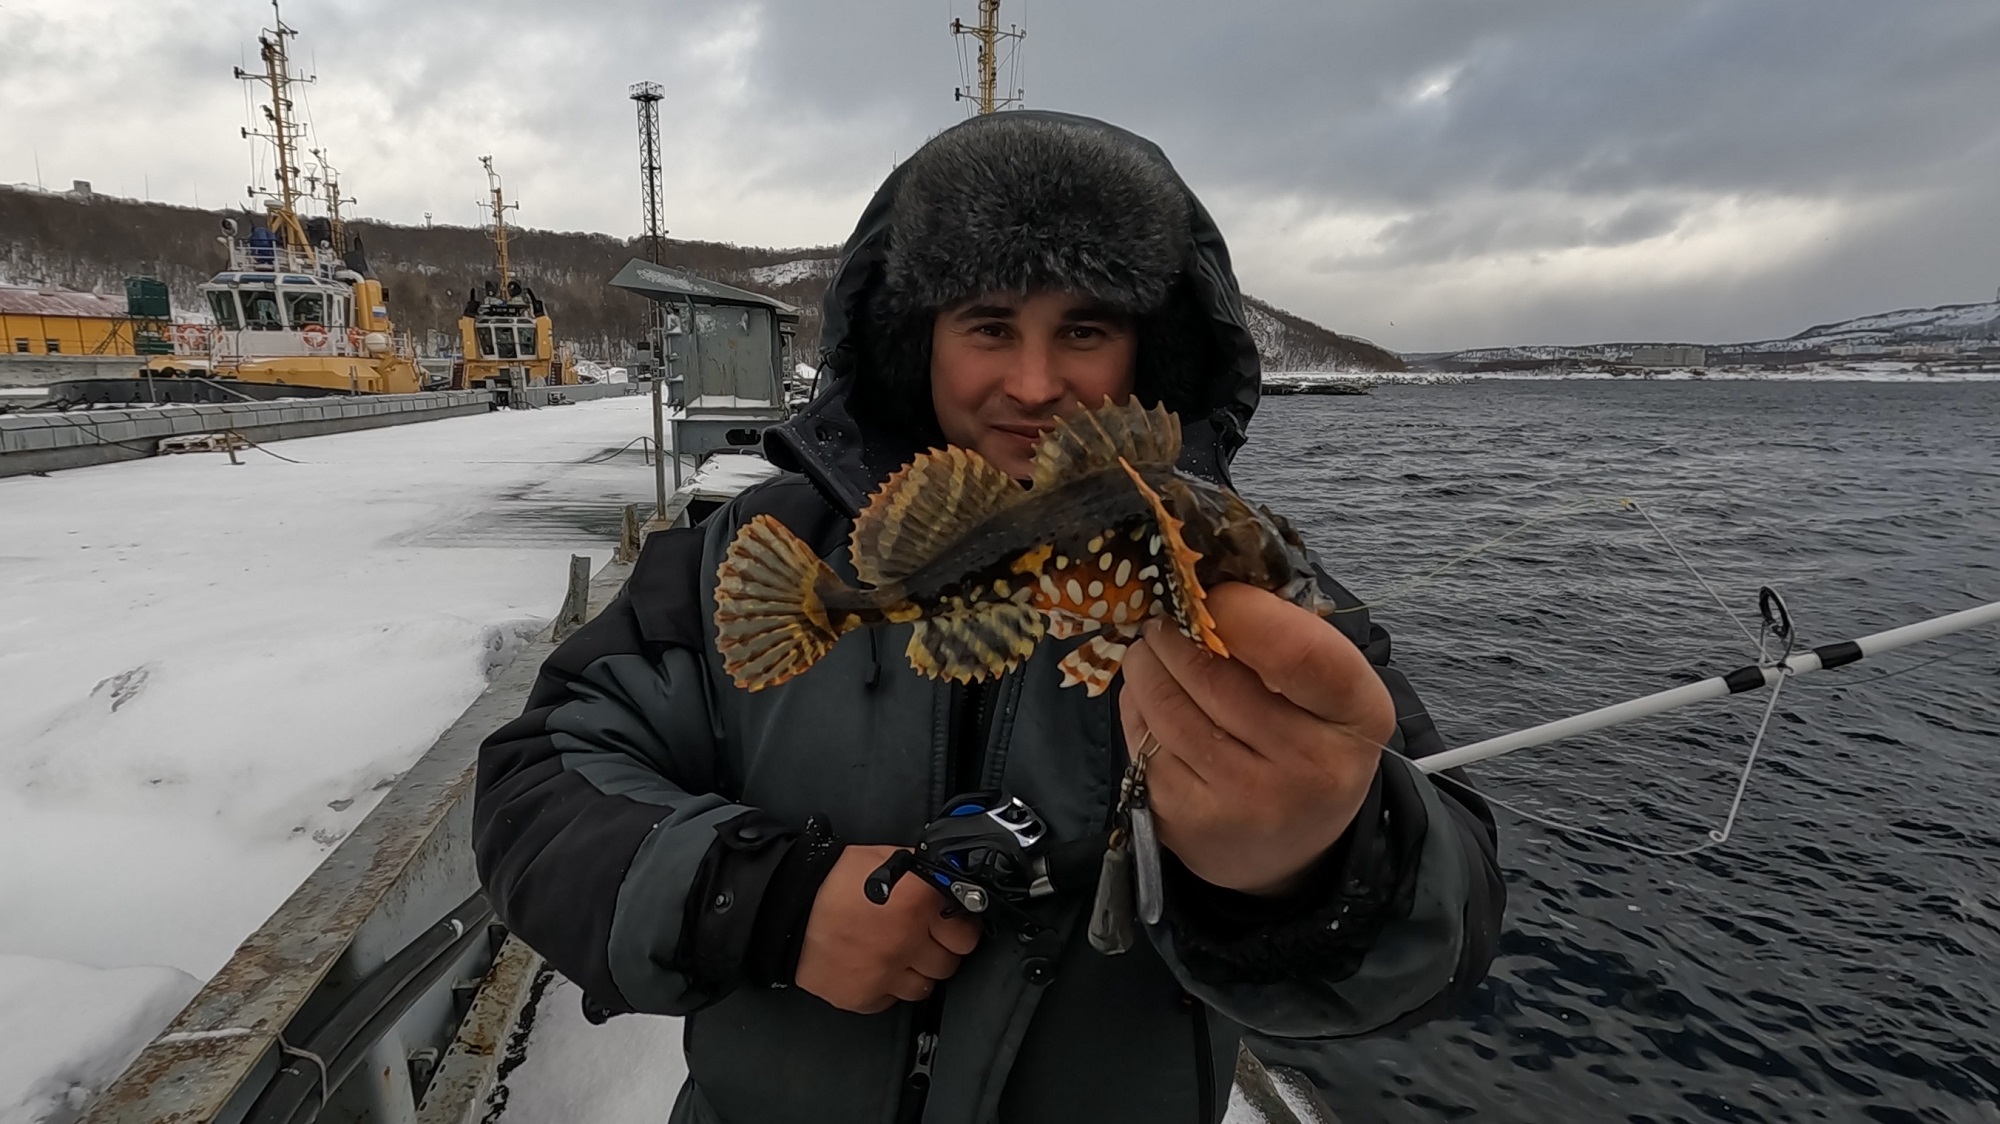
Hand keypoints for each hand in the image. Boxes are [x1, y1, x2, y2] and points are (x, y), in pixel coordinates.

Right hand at [794, 845, 982, 1013]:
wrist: (785, 907)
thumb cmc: (832, 879)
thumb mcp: (886, 859)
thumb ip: (922, 874)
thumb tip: (946, 881)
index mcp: (918, 902)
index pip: (966, 933)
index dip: (960, 929)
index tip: (952, 926)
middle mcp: (908, 941)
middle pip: (948, 963)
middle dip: (940, 951)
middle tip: (924, 941)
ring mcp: (886, 973)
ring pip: (923, 987)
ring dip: (915, 972)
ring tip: (897, 955)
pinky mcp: (864, 996)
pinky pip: (890, 1001)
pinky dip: (886, 987)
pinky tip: (874, 967)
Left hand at [1118, 583, 1394, 895]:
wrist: (1292, 848)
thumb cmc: (1309, 741)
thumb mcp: (1331, 690)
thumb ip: (1288, 636)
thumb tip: (1207, 581)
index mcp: (1356, 718)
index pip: (1295, 652)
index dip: (1240, 611)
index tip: (1213, 593)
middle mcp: (1306, 769)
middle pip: (1213, 674)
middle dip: (1175, 631)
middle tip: (1167, 615)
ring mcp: (1243, 802)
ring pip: (1166, 704)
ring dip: (1146, 662)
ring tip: (1153, 650)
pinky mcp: (1186, 821)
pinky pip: (1142, 740)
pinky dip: (1138, 707)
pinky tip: (1154, 702)